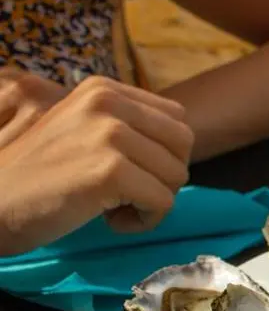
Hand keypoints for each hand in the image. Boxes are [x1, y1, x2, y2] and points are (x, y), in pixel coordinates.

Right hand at [0, 76, 192, 255]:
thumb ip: (129, 126)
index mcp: (103, 89)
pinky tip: (108, 220)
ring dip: (151, 201)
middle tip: (127, 192)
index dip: (163, 153)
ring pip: (176, 176)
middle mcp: (107, 102)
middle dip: (164, 176)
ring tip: (112, 205)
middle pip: (184, 144)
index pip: (177, 118)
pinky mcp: (110, 171)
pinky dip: (142, 221)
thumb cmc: (42, 175)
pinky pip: (163, 203)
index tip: (128, 171)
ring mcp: (109, 134)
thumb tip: (184, 141)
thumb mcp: (83, 130)